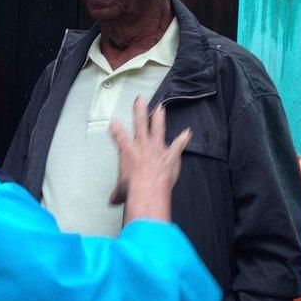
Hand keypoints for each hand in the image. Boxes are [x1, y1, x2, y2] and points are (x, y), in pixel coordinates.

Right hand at [109, 97, 191, 214]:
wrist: (148, 189)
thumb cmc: (132, 189)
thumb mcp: (121, 191)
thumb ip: (118, 193)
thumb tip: (113, 200)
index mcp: (127, 151)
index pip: (119, 136)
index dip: (116, 128)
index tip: (114, 122)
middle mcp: (142, 145)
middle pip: (139, 124)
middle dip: (139, 111)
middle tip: (140, 100)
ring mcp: (157, 149)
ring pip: (157, 129)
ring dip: (159, 118)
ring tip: (160, 107)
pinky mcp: (170, 156)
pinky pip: (177, 146)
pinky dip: (183, 139)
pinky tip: (188, 132)